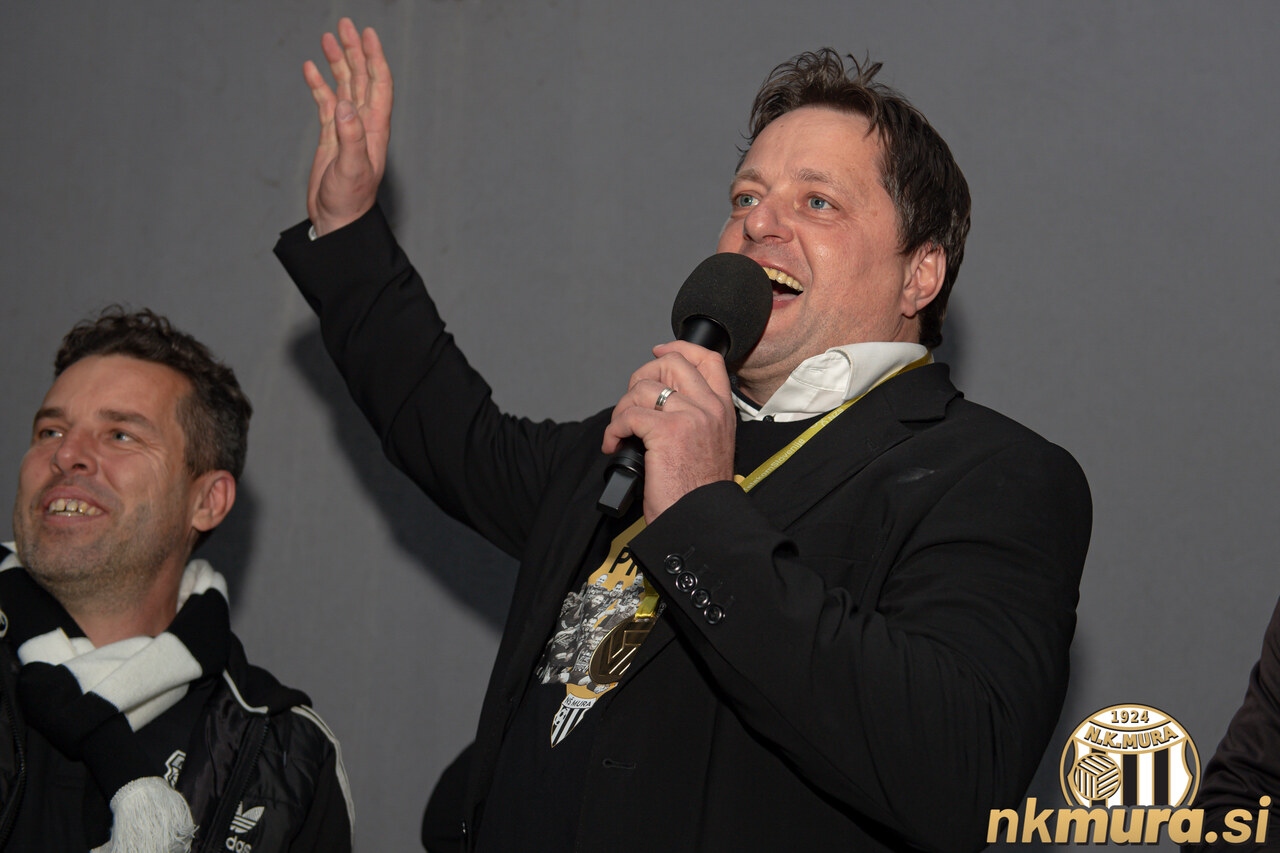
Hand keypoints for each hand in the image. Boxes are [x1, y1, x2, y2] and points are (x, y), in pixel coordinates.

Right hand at [302, 18, 392, 235]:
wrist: (337, 220)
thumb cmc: (349, 200)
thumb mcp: (351, 168)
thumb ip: (350, 136)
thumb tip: (345, 105)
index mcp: (374, 128)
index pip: (378, 84)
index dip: (374, 58)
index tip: (367, 34)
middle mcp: (363, 124)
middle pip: (361, 78)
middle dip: (354, 51)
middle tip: (344, 24)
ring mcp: (346, 129)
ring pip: (344, 87)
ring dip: (337, 63)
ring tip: (327, 38)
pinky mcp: (330, 137)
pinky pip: (325, 104)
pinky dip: (319, 85)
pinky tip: (310, 69)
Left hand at [602, 341, 737, 521]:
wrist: (701, 519)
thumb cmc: (699, 492)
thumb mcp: (711, 445)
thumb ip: (696, 419)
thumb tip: (661, 402)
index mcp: (723, 410)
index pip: (708, 359)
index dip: (679, 348)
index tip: (658, 352)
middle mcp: (710, 408)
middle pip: (670, 363)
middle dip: (641, 377)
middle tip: (631, 403)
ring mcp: (689, 417)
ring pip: (643, 388)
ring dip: (622, 408)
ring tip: (621, 432)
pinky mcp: (666, 432)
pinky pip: (628, 414)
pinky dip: (613, 429)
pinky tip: (615, 445)